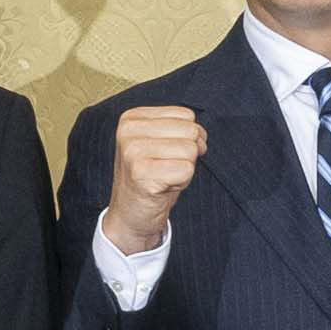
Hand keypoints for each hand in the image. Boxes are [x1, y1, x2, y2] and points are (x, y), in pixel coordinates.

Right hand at [98, 99, 208, 256]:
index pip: (186, 115)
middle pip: (190, 131)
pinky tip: (164, 187)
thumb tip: (201, 133)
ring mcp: (133, 151)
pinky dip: (182, 182)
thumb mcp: (159, 143)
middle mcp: (129, 131)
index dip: (188, 137)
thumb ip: (178, 128)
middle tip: (168, 167)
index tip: (168, 153)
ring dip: (185, 168)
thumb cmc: (150, 176)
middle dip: (188, 153)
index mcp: (132, 118)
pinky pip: (186, 170)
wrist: (130, 214)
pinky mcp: (141, 173)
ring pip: (190, 150)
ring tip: (164, 177)